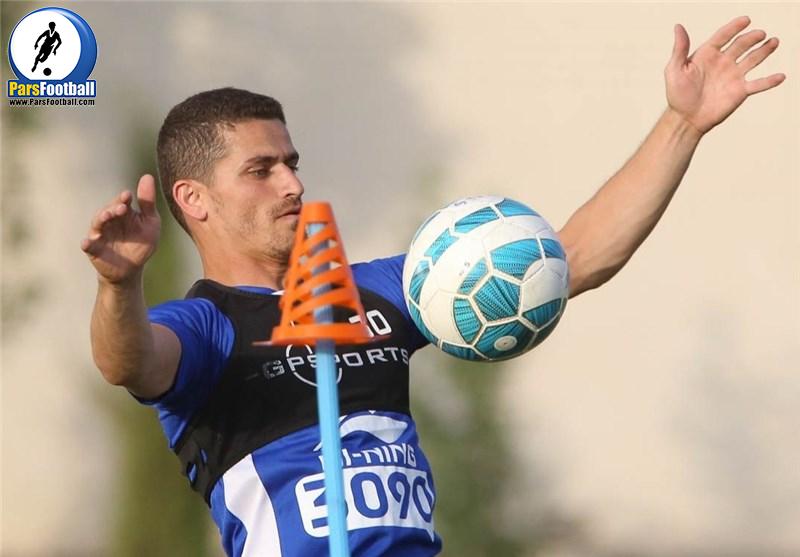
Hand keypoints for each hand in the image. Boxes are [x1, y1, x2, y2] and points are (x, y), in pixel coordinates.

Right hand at [81, 174, 160, 285]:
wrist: (133, 267)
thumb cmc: (141, 242)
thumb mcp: (150, 222)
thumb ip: (147, 202)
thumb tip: (147, 176)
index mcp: (123, 212)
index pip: (121, 202)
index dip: (123, 199)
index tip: (128, 195)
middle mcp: (109, 220)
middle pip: (108, 210)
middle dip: (113, 208)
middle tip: (122, 208)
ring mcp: (100, 234)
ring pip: (97, 224)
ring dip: (101, 219)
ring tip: (107, 216)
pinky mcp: (94, 249)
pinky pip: (88, 245)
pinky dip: (87, 243)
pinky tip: (86, 242)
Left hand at [665, 16, 784, 133]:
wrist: (686, 119)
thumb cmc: (677, 95)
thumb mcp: (674, 69)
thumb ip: (680, 48)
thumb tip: (678, 27)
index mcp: (707, 54)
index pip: (723, 36)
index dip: (734, 27)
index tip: (745, 20)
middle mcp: (723, 62)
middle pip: (741, 45)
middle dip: (751, 38)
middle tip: (760, 34)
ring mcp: (733, 76)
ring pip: (753, 59)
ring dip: (764, 50)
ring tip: (774, 41)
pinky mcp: (740, 91)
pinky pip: (758, 84)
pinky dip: (770, 81)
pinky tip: (781, 76)